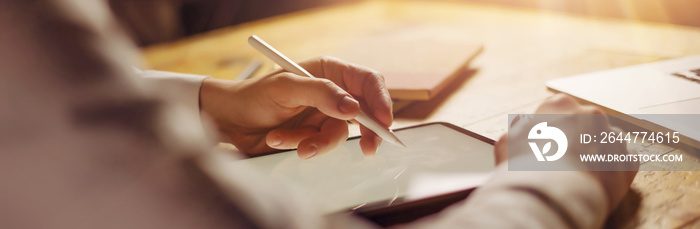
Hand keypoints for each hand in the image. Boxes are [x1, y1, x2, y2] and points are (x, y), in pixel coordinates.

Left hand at [199, 56, 391, 158]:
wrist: (231, 121)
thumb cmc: (254, 95)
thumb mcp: (286, 88)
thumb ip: (321, 94)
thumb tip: (353, 108)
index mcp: (330, 71)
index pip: (368, 82)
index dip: (381, 100)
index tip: (383, 122)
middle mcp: (332, 92)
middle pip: (366, 111)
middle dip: (367, 130)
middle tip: (369, 148)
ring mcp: (324, 115)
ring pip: (340, 134)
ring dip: (315, 141)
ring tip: (287, 140)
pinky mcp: (314, 136)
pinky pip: (320, 145)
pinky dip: (301, 145)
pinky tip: (278, 139)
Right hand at [494, 94, 637, 211]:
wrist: (553, 195)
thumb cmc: (526, 166)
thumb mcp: (507, 142)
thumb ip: (519, 133)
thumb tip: (521, 134)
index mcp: (560, 105)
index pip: (557, 110)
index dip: (550, 129)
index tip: (545, 143)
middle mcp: (590, 114)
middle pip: (583, 124)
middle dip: (576, 139)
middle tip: (561, 161)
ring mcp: (612, 137)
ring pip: (604, 142)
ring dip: (594, 153)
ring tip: (578, 174)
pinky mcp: (627, 161)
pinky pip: (620, 163)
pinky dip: (610, 172)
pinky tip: (593, 182)